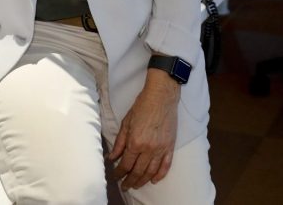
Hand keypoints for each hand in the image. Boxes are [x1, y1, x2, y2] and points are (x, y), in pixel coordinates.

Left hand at [108, 69, 180, 189]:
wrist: (161, 96)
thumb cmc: (142, 106)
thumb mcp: (126, 122)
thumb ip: (119, 142)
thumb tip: (112, 157)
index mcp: (135, 142)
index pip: (125, 164)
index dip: (119, 173)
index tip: (115, 177)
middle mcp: (148, 148)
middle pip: (138, 171)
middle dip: (130, 181)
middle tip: (125, 186)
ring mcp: (161, 148)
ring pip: (151, 171)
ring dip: (143, 180)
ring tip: (136, 185)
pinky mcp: (170, 146)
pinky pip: (166, 165)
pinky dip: (160, 175)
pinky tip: (154, 180)